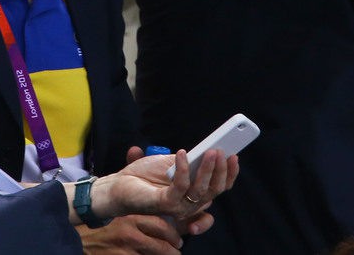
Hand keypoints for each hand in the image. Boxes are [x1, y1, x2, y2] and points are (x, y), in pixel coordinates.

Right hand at [77, 215, 183, 253]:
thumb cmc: (101, 224)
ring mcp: (124, 250)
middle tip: (177, 252)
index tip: (179, 239)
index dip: (173, 235)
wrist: (77, 236)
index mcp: (132, 218)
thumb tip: (160, 223)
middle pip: (161, 246)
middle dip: (173, 251)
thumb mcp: (120, 215)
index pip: (161, 226)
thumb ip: (138, 218)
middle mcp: (130, 234)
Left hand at [91, 149, 237, 234]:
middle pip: (215, 190)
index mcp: (194, 192)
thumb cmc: (144, 174)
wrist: (118, 184)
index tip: (235, 155)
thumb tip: (207, 147)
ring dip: (207, 169)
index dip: (229, 174)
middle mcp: (190, 203)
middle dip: (221, 170)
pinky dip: (183, 169)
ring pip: (201, 190)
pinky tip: (183, 153)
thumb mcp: (171, 162)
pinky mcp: (165, 204)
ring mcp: (178, 206)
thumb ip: (189, 159)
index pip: (219, 187)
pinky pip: (180, 187)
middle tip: (222, 150)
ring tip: (210, 151)